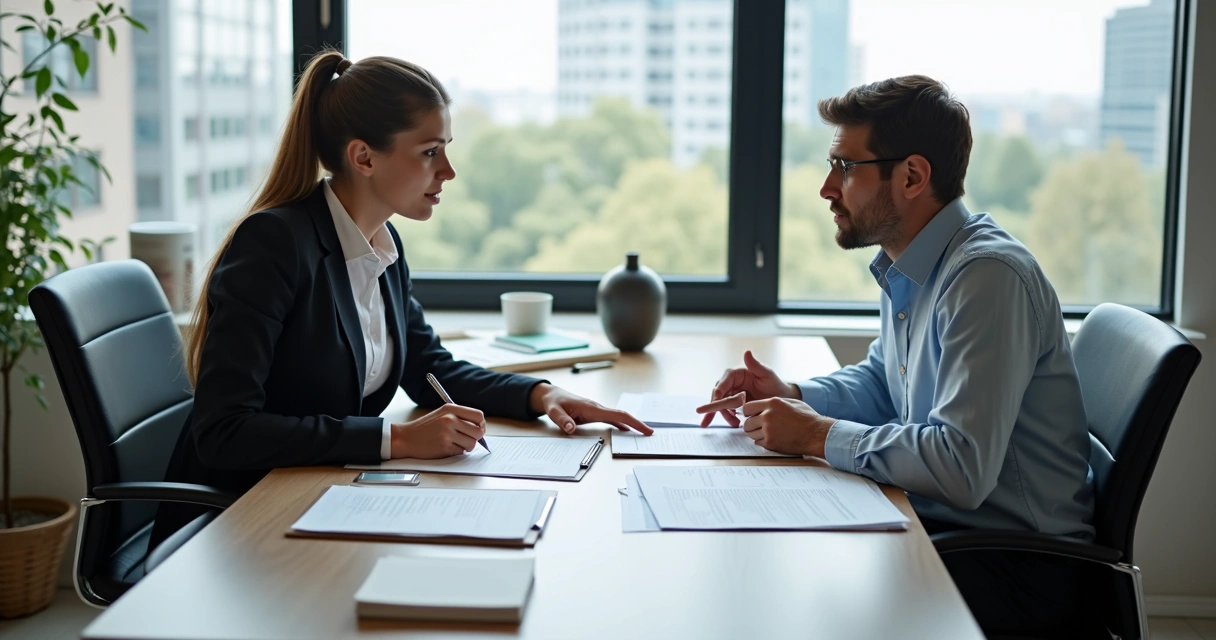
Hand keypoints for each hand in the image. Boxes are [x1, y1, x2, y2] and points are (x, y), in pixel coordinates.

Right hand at [390, 404, 485, 458]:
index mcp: (450, 409)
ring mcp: (447, 434)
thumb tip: (480, 427)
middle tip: (467, 438)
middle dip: (475, 437)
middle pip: (478, 431)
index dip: (481, 424)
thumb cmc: (425, 427)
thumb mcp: (442, 414)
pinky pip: (461, 452)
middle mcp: (449, 420)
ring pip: (472, 443)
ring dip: (467, 446)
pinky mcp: (444, 447)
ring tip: (456, 443)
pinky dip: (457, 451)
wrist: (406, 438)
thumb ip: (460, 417)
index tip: (478, 428)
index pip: (478, 415)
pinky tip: (447, 447)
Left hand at [529, 383, 653, 435]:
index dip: (633, 422)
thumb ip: (562, 420)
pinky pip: (612, 418)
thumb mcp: (553, 412)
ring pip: (619, 417)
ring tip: (643, 433)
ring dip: (631, 424)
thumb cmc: (553, 403)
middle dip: (637, 424)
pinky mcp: (594, 413)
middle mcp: (598, 408)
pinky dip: (621, 424)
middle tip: (650, 433)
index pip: (617, 415)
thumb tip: (571, 429)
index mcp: (591, 408)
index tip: (645, 429)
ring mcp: (597, 410)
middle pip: (622, 415)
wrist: (551, 395)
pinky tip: (626, 431)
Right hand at [699, 350, 799, 426]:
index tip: (718, 403)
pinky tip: (734, 423)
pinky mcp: (734, 403)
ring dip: (724, 414)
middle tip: (729, 418)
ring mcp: (732, 393)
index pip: (722, 383)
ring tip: (735, 423)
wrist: (781, 398)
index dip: (718, 394)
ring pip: (721, 404)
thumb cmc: (775, 384)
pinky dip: (727, 417)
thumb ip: (756, 365)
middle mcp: (731, 382)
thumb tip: (747, 352)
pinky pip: (726, 410)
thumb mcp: (767, 374)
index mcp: (736, 373)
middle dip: (720, 407)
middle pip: (719, 395)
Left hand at [738, 397, 832, 457]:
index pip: (747, 407)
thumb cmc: (807, 417)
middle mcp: (768, 416)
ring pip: (750, 433)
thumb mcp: (791, 402)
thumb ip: (774, 403)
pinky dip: (763, 441)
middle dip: (751, 425)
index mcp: (772, 403)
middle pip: (747, 422)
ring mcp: (768, 430)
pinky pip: (758, 442)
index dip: (748, 413)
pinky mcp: (771, 443)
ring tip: (767, 433)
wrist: (817, 433)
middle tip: (758, 427)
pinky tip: (773, 438)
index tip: (751, 416)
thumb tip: (761, 405)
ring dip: (756, 434)